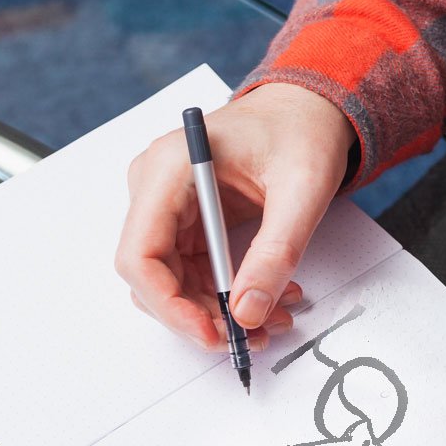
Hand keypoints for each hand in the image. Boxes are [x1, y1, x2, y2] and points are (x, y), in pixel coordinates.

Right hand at [115, 82, 356, 351]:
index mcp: (172, 166)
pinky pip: (187, 272)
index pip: (140, 253)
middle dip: (197, 314)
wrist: (305, 110)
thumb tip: (249, 312)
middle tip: (250, 335)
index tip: (211, 332)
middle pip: (150, 275)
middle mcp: (155, 185)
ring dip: (212, 310)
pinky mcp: (182, 220)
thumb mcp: (304, 190)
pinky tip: (261, 297)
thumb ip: (276, 252)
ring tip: (270, 317)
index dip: (168, 304)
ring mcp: (164, 204)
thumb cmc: (302, 131)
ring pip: (168, 281)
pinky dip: (221, 295)